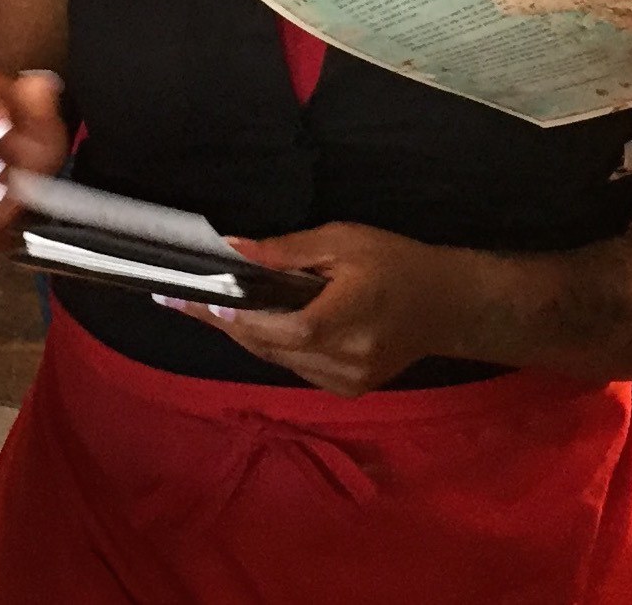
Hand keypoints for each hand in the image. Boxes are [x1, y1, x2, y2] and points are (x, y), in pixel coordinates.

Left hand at [178, 222, 468, 395]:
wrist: (447, 305)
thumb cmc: (396, 263)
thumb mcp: (344, 241)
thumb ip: (288, 251)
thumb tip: (234, 250)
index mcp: (345, 320)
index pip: (274, 326)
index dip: (231, 315)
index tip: (190, 298)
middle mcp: (343, 360)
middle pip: (267, 347)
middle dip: (225, 323)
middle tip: (184, 300)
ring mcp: (345, 381)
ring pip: (276, 360)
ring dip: (245, 335)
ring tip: (211, 308)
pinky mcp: (347, 390)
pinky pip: (295, 367)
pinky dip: (274, 346)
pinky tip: (257, 324)